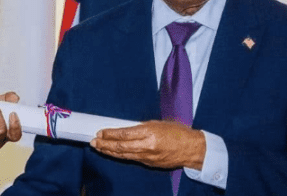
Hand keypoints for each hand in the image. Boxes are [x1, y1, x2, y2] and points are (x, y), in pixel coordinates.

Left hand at [90, 120, 205, 169]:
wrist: (192, 149)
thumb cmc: (178, 132)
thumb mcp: (158, 123)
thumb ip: (140, 127)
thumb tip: (124, 129)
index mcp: (149, 132)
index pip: (124, 134)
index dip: (109, 134)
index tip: (100, 132)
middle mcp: (147, 146)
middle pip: (120, 147)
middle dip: (104, 144)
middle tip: (93, 142)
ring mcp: (148, 157)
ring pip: (124, 155)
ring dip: (109, 152)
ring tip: (98, 148)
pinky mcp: (150, 163)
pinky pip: (132, 159)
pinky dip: (120, 156)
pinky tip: (113, 153)